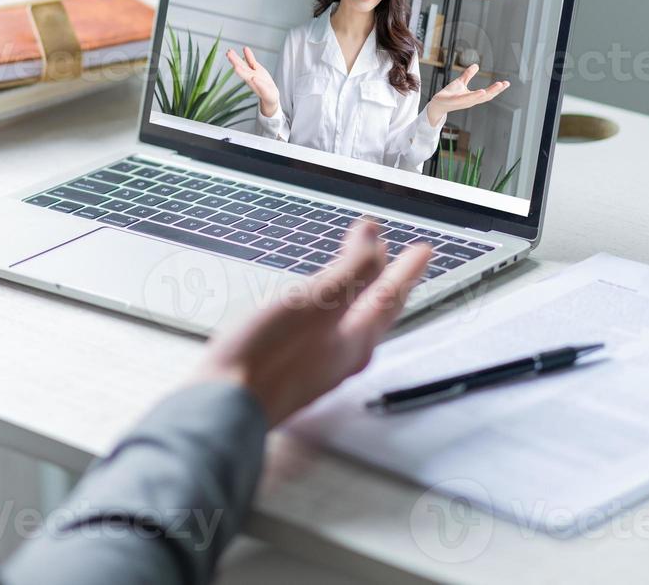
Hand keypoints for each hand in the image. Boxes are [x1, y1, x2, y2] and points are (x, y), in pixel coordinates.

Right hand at [194, 220, 430, 426]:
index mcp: (354, 341)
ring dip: (364, 297)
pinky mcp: (293, 372)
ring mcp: (318, 368)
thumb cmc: (267, 356)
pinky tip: (320, 314)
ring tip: (366, 281)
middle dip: (389, 284)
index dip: (406, 269)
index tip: (424, 249)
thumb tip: (376, 242)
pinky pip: (329, 335)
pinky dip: (336, 312)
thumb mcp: (316, 303)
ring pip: (354, 326)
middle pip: (377, 315)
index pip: (390, 296)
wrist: (225, 406)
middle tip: (401, 263)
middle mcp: (342, 358)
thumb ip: (351, 271)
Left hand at [225, 46, 280, 117]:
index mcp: (251, 83)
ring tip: (230, 51)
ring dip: (237, 57)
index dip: (240, 71)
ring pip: (244, 63)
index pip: (244, 76)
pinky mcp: (257, 69)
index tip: (235, 67)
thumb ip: (260, 85)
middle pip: (241, 68)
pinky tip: (245, 48)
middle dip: (235, 61)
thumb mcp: (266, 91)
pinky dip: (248, 55)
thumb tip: (254, 79)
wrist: (270, 93)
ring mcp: (252, 72)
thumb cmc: (267, 94)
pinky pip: (252, 61)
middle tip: (228, 54)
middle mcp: (250, 76)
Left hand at [424, 63, 507, 127]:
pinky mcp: (454, 101)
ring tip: (498, 86)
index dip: (497, 89)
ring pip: (478, 98)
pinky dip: (474, 96)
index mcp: (473, 97)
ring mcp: (463, 102)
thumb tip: (476, 65)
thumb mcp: (460, 82)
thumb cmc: (449, 94)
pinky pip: (465, 99)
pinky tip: (481, 91)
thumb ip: (468, 75)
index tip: (507, 83)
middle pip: (486, 96)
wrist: (436, 103)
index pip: (488, 93)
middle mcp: (470, 101)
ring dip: (488, 92)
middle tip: (505, 84)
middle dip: (496, 90)